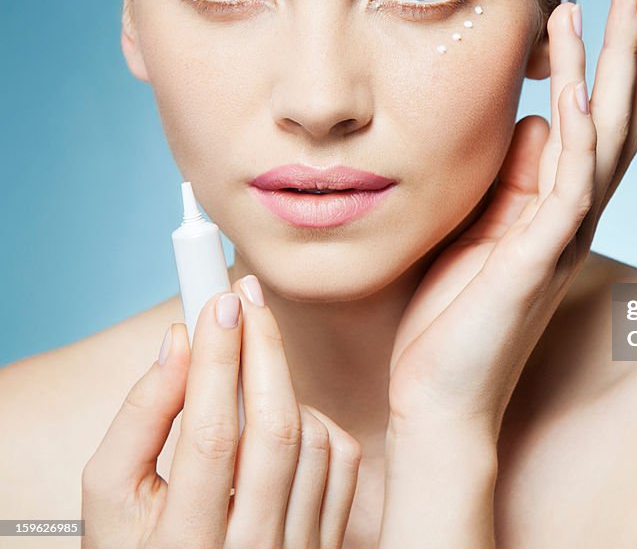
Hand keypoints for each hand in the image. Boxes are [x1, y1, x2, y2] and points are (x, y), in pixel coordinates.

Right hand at [82, 278, 360, 547]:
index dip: (218, 359)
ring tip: (248, 373)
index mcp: (184, 545)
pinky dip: (316, 423)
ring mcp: (297, 548)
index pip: (210, 434)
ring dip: (282, 389)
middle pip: (274, 428)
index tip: (219, 300)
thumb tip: (179, 342)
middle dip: (262, 347)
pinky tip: (281, 418)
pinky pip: (343, 461)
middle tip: (244, 297)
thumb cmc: (140, 545)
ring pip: (313, 439)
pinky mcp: (329, 540)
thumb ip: (138, 419)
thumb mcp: (110, 497)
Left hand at [386, 0, 636, 435]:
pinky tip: (573, 89)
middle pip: (616, 121)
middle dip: (631, 53)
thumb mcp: (479, 230)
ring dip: (612, 73)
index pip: (598, 128)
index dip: (617, 73)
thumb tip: (532, 122)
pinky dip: (573, 137)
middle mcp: (572, 219)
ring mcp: (561, 238)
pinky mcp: (537, 259)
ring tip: (624, 9)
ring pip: (601, 140)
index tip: (632, 19)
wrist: (440, 399)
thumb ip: (511, 179)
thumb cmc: (454, 320)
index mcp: (556, 211)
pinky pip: (564, 188)